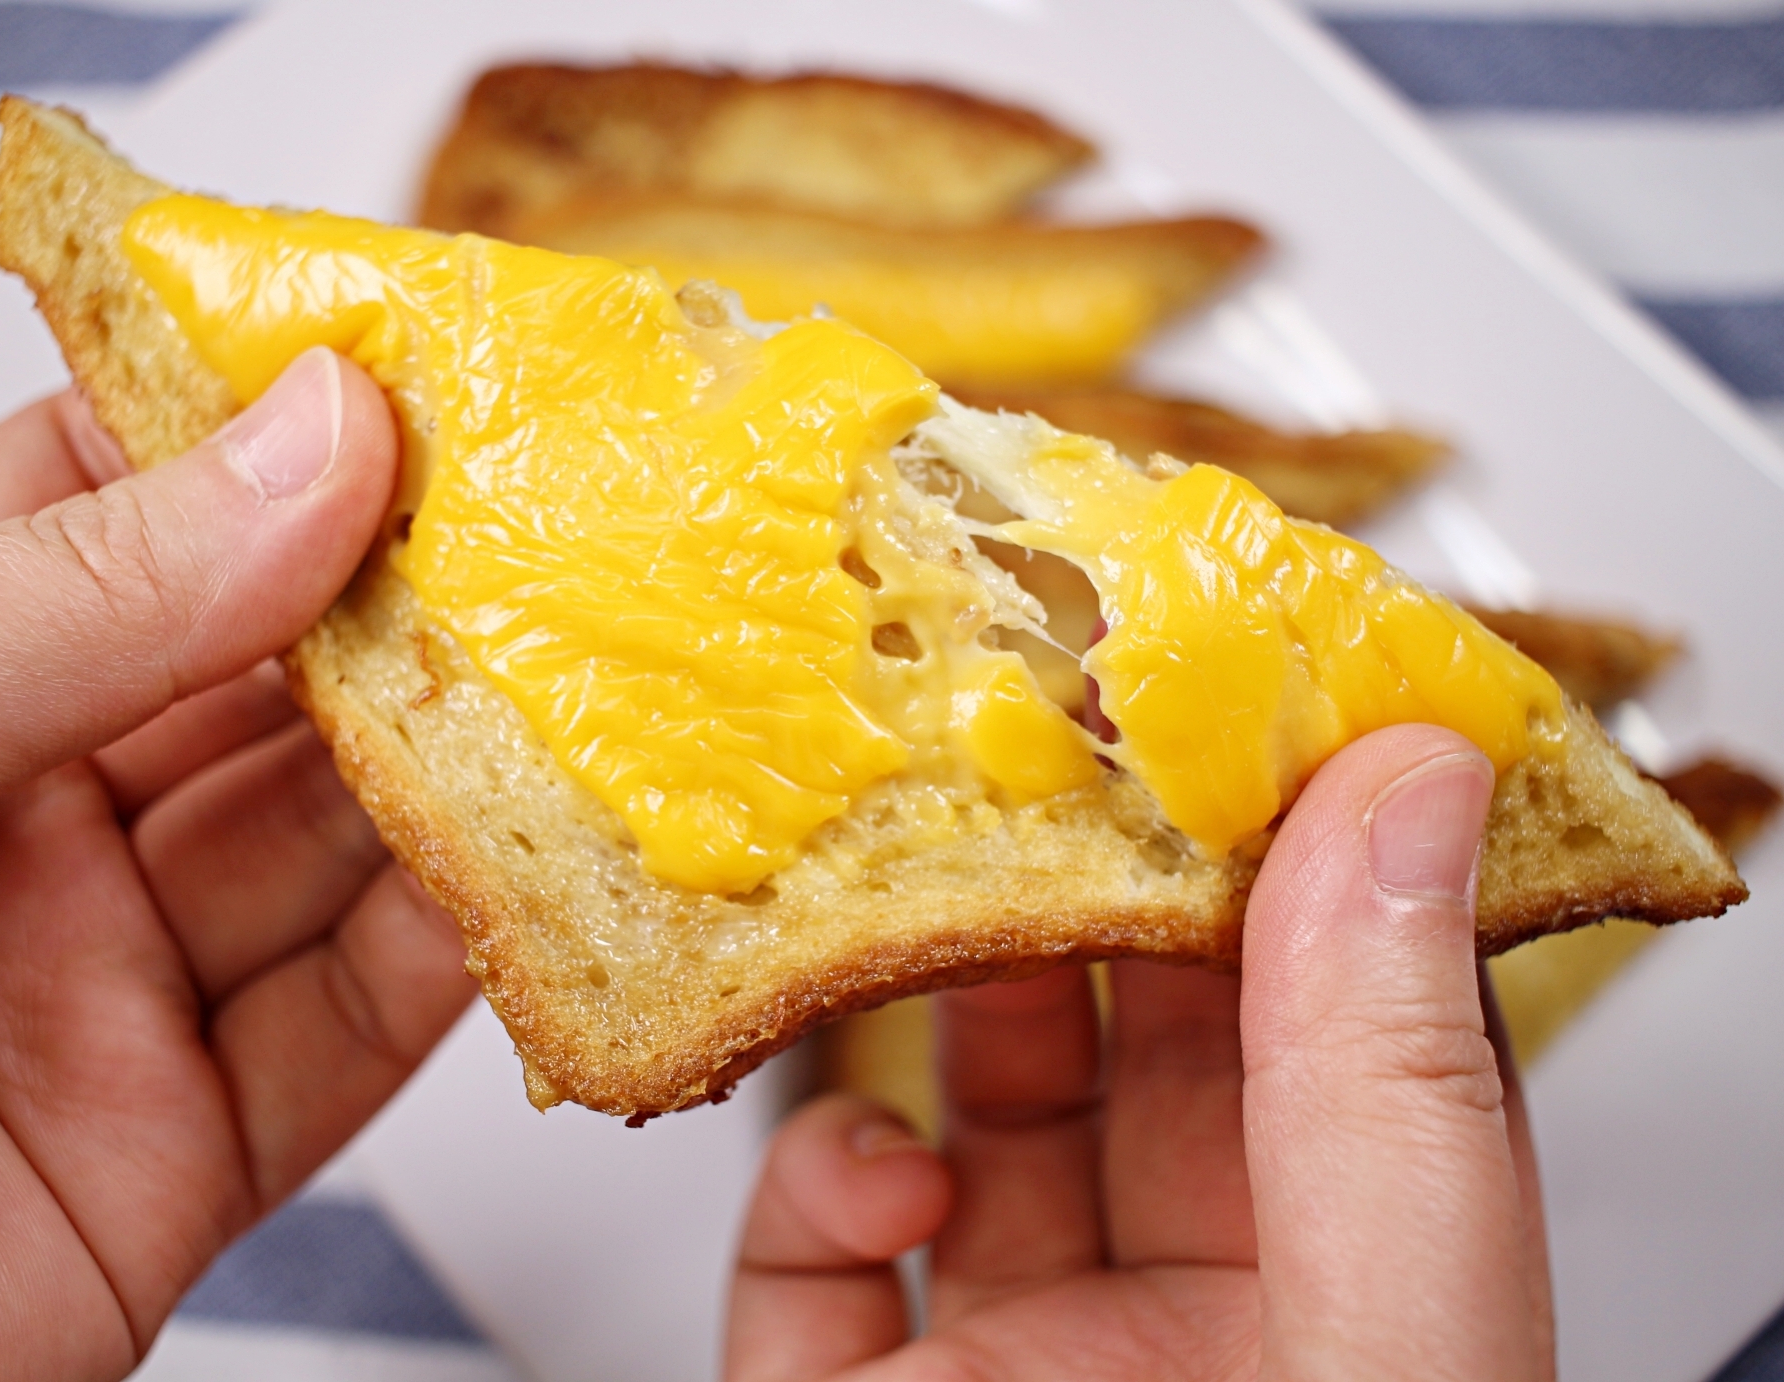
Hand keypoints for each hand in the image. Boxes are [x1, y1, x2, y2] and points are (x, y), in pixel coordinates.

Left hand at [0, 350, 475, 1380]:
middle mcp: (11, 824)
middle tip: (575, 539)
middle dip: (421, 607)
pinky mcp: (169, 1157)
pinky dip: (464, 976)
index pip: (116, 494)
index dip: (276, 421)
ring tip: (603, 700)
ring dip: (472, 783)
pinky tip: (543, 892)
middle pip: (269, 678)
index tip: (439, 369)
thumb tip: (313, 449)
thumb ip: (58, 607)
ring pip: (339, 852)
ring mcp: (98, 990)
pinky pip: (350, 1040)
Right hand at [726, 726, 1553, 1379]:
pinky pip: (811, 1259)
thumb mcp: (1379, 1344)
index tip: (1249, 707)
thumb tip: (1408, 804)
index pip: (1357, 1028)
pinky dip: (814, 1184)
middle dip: (1101, 883)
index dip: (1310, 852)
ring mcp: (1021, 1361)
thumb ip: (1388, 1092)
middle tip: (1063, 737)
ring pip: (977, 1112)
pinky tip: (870, 1170)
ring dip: (948, 981)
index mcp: (1358, 1307)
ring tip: (946, 881)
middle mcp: (1190, 1332)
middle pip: (1152, 1046)